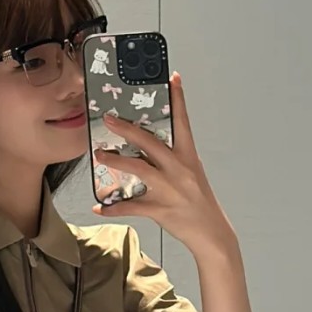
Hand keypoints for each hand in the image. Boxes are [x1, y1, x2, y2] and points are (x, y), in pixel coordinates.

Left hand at [90, 71, 235, 256]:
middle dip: (127, 129)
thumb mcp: (191, 174)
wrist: (211, 234)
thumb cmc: (199, 202)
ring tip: (99, 155)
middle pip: (150, 143)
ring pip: (138, 169)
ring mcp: (169, 190)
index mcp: (188, 157)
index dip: (178, 99)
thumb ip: (171, 159)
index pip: (183, 122)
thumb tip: (145, 147)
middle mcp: (179, 170)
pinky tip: (100, 206)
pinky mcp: (160, 209)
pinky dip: (113, 207)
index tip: (172, 78)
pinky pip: (132, 207)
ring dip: (116, 161)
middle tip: (108, 119)